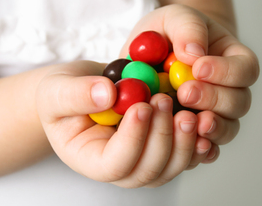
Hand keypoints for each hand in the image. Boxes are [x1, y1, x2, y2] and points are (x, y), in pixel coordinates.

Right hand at [36, 60, 210, 187]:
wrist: (85, 91)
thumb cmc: (63, 95)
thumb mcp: (57, 90)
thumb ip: (76, 94)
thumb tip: (107, 95)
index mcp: (89, 159)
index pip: (114, 165)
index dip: (132, 140)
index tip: (141, 106)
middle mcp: (120, 168)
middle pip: (148, 171)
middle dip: (162, 138)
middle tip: (165, 101)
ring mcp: (142, 160)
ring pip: (170, 167)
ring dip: (183, 141)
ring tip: (186, 110)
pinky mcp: (160, 147)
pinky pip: (184, 154)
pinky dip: (197, 141)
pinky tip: (204, 121)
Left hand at [120, 4, 259, 165]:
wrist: (148, 56)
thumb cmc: (168, 34)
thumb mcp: (173, 18)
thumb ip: (187, 28)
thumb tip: (194, 54)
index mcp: (231, 60)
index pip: (245, 69)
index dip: (226, 72)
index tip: (199, 68)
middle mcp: (228, 91)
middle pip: (239, 103)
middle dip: (213, 100)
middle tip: (185, 93)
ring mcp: (214, 116)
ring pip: (226, 130)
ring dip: (211, 128)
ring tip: (188, 120)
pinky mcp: (194, 134)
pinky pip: (205, 149)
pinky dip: (198, 151)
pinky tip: (184, 144)